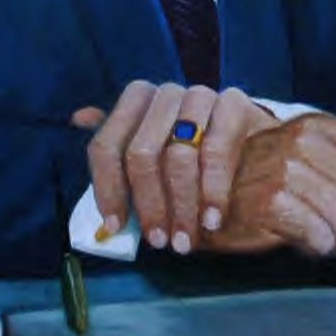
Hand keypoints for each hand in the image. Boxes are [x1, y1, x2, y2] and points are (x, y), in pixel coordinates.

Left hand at [71, 80, 278, 253]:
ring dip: (182, 205)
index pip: (106, 145)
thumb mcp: (153, 156)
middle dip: (149, 204)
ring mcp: (200, 95)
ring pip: (178, 154)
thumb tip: (78, 118)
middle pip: (141, 153)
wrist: (257, 151)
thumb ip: (119, 148)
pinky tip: (213, 219)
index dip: (107, 189)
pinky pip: (217, 150)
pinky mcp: (234, 103)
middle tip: (160, 242)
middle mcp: (164, 93)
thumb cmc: (195, 162)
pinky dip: (213, 190)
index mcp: (135, 101)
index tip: (117, 226)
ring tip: (186, 240)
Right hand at [204, 114, 335, 256]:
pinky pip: (321, 236)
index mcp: (315, 124)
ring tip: (320, 233)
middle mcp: (302, 139)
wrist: (206, 198)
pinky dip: (317, 246)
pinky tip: (302, 238)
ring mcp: (284, 168)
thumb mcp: (307, 160)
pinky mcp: (269, 201)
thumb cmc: (263, 183)